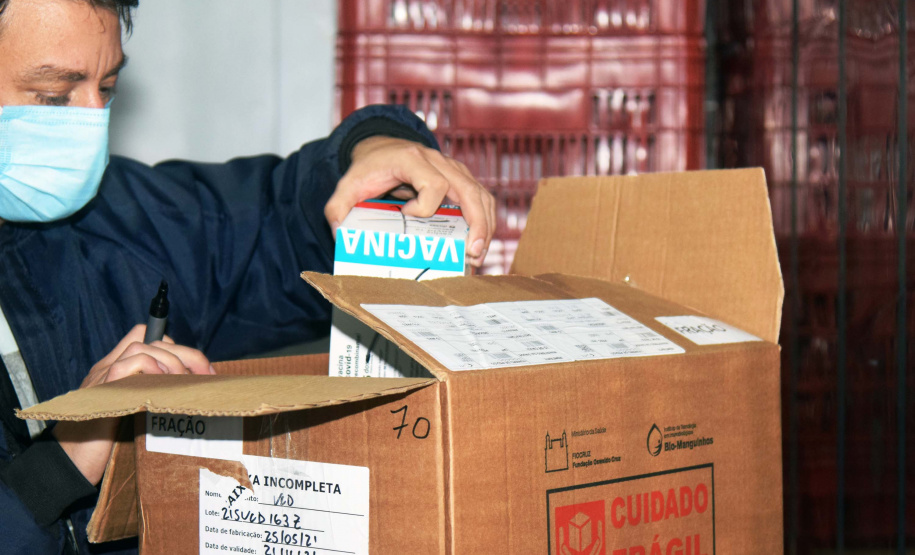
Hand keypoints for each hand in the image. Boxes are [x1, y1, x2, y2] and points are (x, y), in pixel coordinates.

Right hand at [53, 325, 212, 484]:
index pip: (144, 336)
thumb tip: (187, 393)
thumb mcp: (133, 415)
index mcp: (116, 371)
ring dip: (171, 361)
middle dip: (185, 353)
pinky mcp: (101, 393)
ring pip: (140, 349)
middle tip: (206, 375)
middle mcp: (108, 369)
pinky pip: (124, 367)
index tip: (198, 368)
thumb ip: (150, 397)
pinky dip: (149, 368)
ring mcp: (102, 379)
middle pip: (150, 341)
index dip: (174, 346)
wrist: (70, 465)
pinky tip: (164, 382)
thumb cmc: (103, 445)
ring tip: (185, 381)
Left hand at [325, 136, 496, 266]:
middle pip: (469, 190)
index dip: (426, 205)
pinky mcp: (461, 179)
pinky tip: (479, 244)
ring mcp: (453, 170)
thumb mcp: (348, 184)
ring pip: (481, 195)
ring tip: (478, 255)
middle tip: (471, 253)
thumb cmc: (370, 167)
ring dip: (485, 226)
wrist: (382, 148)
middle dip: (475, 223)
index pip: (433, 182)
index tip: (408, 215)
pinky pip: (481, 198)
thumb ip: (338, 207)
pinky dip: (485, 221)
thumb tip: (338, 232)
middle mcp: (438, 162)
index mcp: (412, 159)